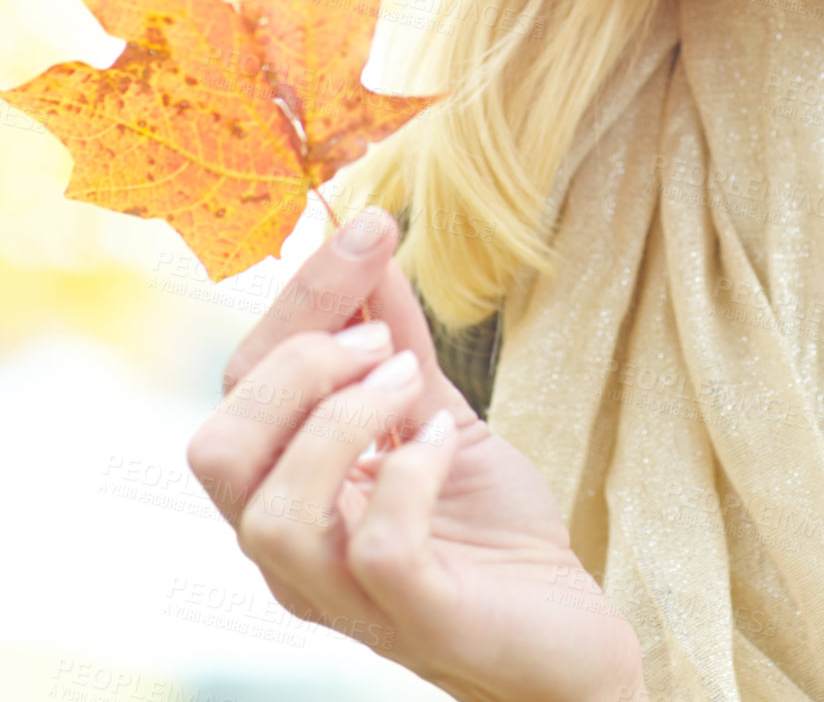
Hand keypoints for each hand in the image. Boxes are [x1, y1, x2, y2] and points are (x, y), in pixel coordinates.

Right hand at [187, 208, 645, 701]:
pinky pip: (374, 549)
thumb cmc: (491, 532)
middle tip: (383, 338)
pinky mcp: (414, 618)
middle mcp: (295, 551)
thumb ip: (398, 344)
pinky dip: (408, 476)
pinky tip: (444, 443)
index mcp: (292, 490)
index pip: (243, 387)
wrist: (565, 635)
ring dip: (343, 418)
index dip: (301, 298)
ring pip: (272, 509)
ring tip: (413, 384)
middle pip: (220, 448)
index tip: (371, 227)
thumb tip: (369, 247)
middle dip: (300, 361)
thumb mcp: (440, 414)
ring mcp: (346, 594)